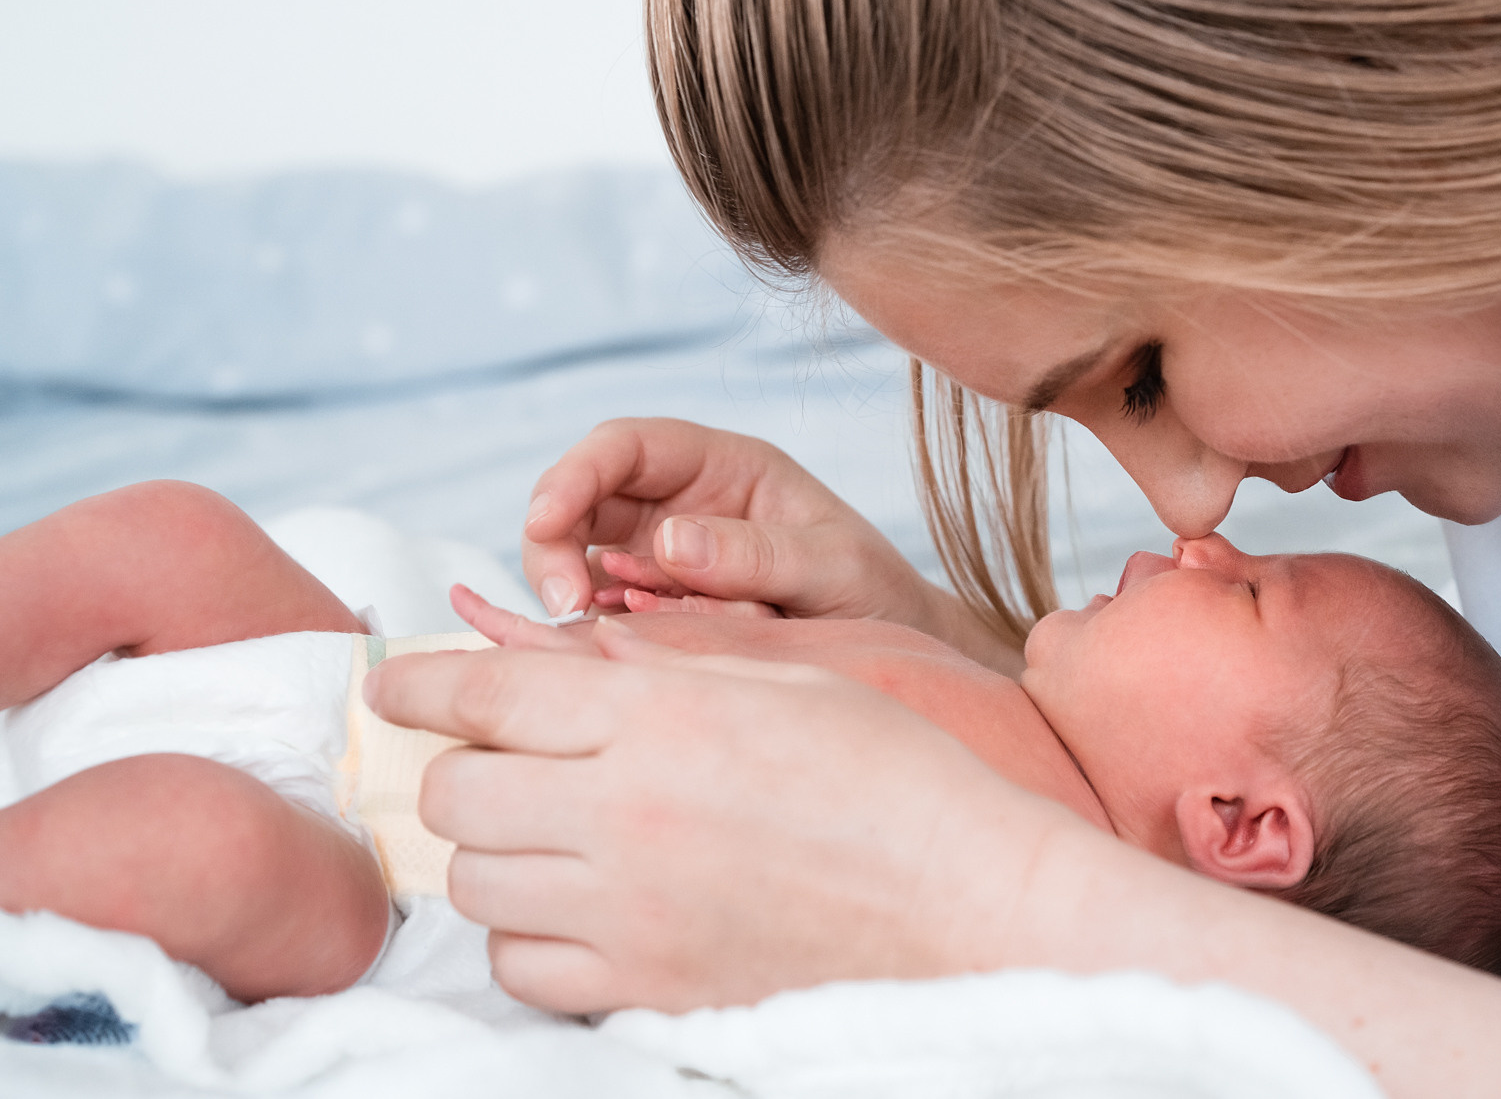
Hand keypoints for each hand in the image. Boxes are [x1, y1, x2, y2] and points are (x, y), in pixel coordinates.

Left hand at [363, 614, 1088, 1012]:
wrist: (970, 905)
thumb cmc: (899, 777)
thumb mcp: (788, 680)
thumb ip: (663, 666)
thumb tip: (566, 653)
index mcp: (661, 718)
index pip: (485, 693)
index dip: (418, 679)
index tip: (391, 681)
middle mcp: (624, 813)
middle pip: (459, 790)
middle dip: (464, 763)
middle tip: (505, 756)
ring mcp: (628, 912)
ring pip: (475, 884)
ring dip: (494, 849)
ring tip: (549, 830)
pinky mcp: (645, 987)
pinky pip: (521, 969)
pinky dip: (526, 935)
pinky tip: (577, 905)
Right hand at [520, 418, 1020, 671]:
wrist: (900, 656)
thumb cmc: (878, 595)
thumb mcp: (835, 567)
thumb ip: (760, 554)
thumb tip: (667, 544)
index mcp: (725, 467)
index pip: (626, 447)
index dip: (573, 474)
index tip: (545, 521)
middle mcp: (683, 505)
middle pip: (582, 504)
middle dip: (556, 547)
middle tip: (568, 608)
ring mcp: (665, 563)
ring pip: (581, 564)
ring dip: (576, 600)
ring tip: (610, 641)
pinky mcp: (659, 616)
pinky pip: (606, 620)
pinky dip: (603, 639)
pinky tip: (633, 660)